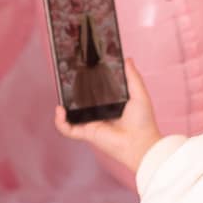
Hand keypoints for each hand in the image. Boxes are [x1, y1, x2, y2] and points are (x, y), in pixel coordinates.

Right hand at [55, 59, 162, 175]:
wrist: (141, 143)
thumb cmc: (143, 121)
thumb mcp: (139, 93)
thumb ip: (132, 76)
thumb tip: (127, 59)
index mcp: (111, 104)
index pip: (95, 92)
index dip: (87, 83)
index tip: (82, 71)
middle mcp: (99, 114)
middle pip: (80, 102)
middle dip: (72, 92)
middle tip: (67, 79)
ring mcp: (91, 124)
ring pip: (71, 115)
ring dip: (63, 107)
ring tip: (60, 93)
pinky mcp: (87, 133)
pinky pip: (68, 129)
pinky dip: (60, 121)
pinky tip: (60, 110)